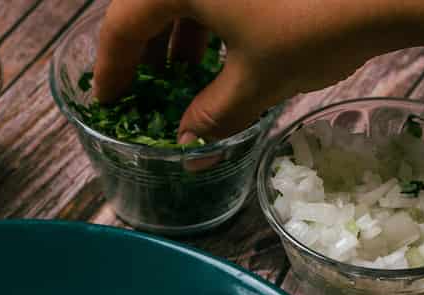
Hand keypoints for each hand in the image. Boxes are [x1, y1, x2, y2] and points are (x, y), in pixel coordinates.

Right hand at [94, 0, 407, 140]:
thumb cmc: (313, 25)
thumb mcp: (256, 83)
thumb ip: (211, 119)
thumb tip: (189, 151)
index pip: (121, 24)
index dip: (111, 69)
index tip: (110, 102)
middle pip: (150, 2)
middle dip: (147, 49)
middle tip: (148, 91)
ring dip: (182, 32)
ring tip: (189, 77)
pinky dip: (215, 13)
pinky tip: (231, 46)